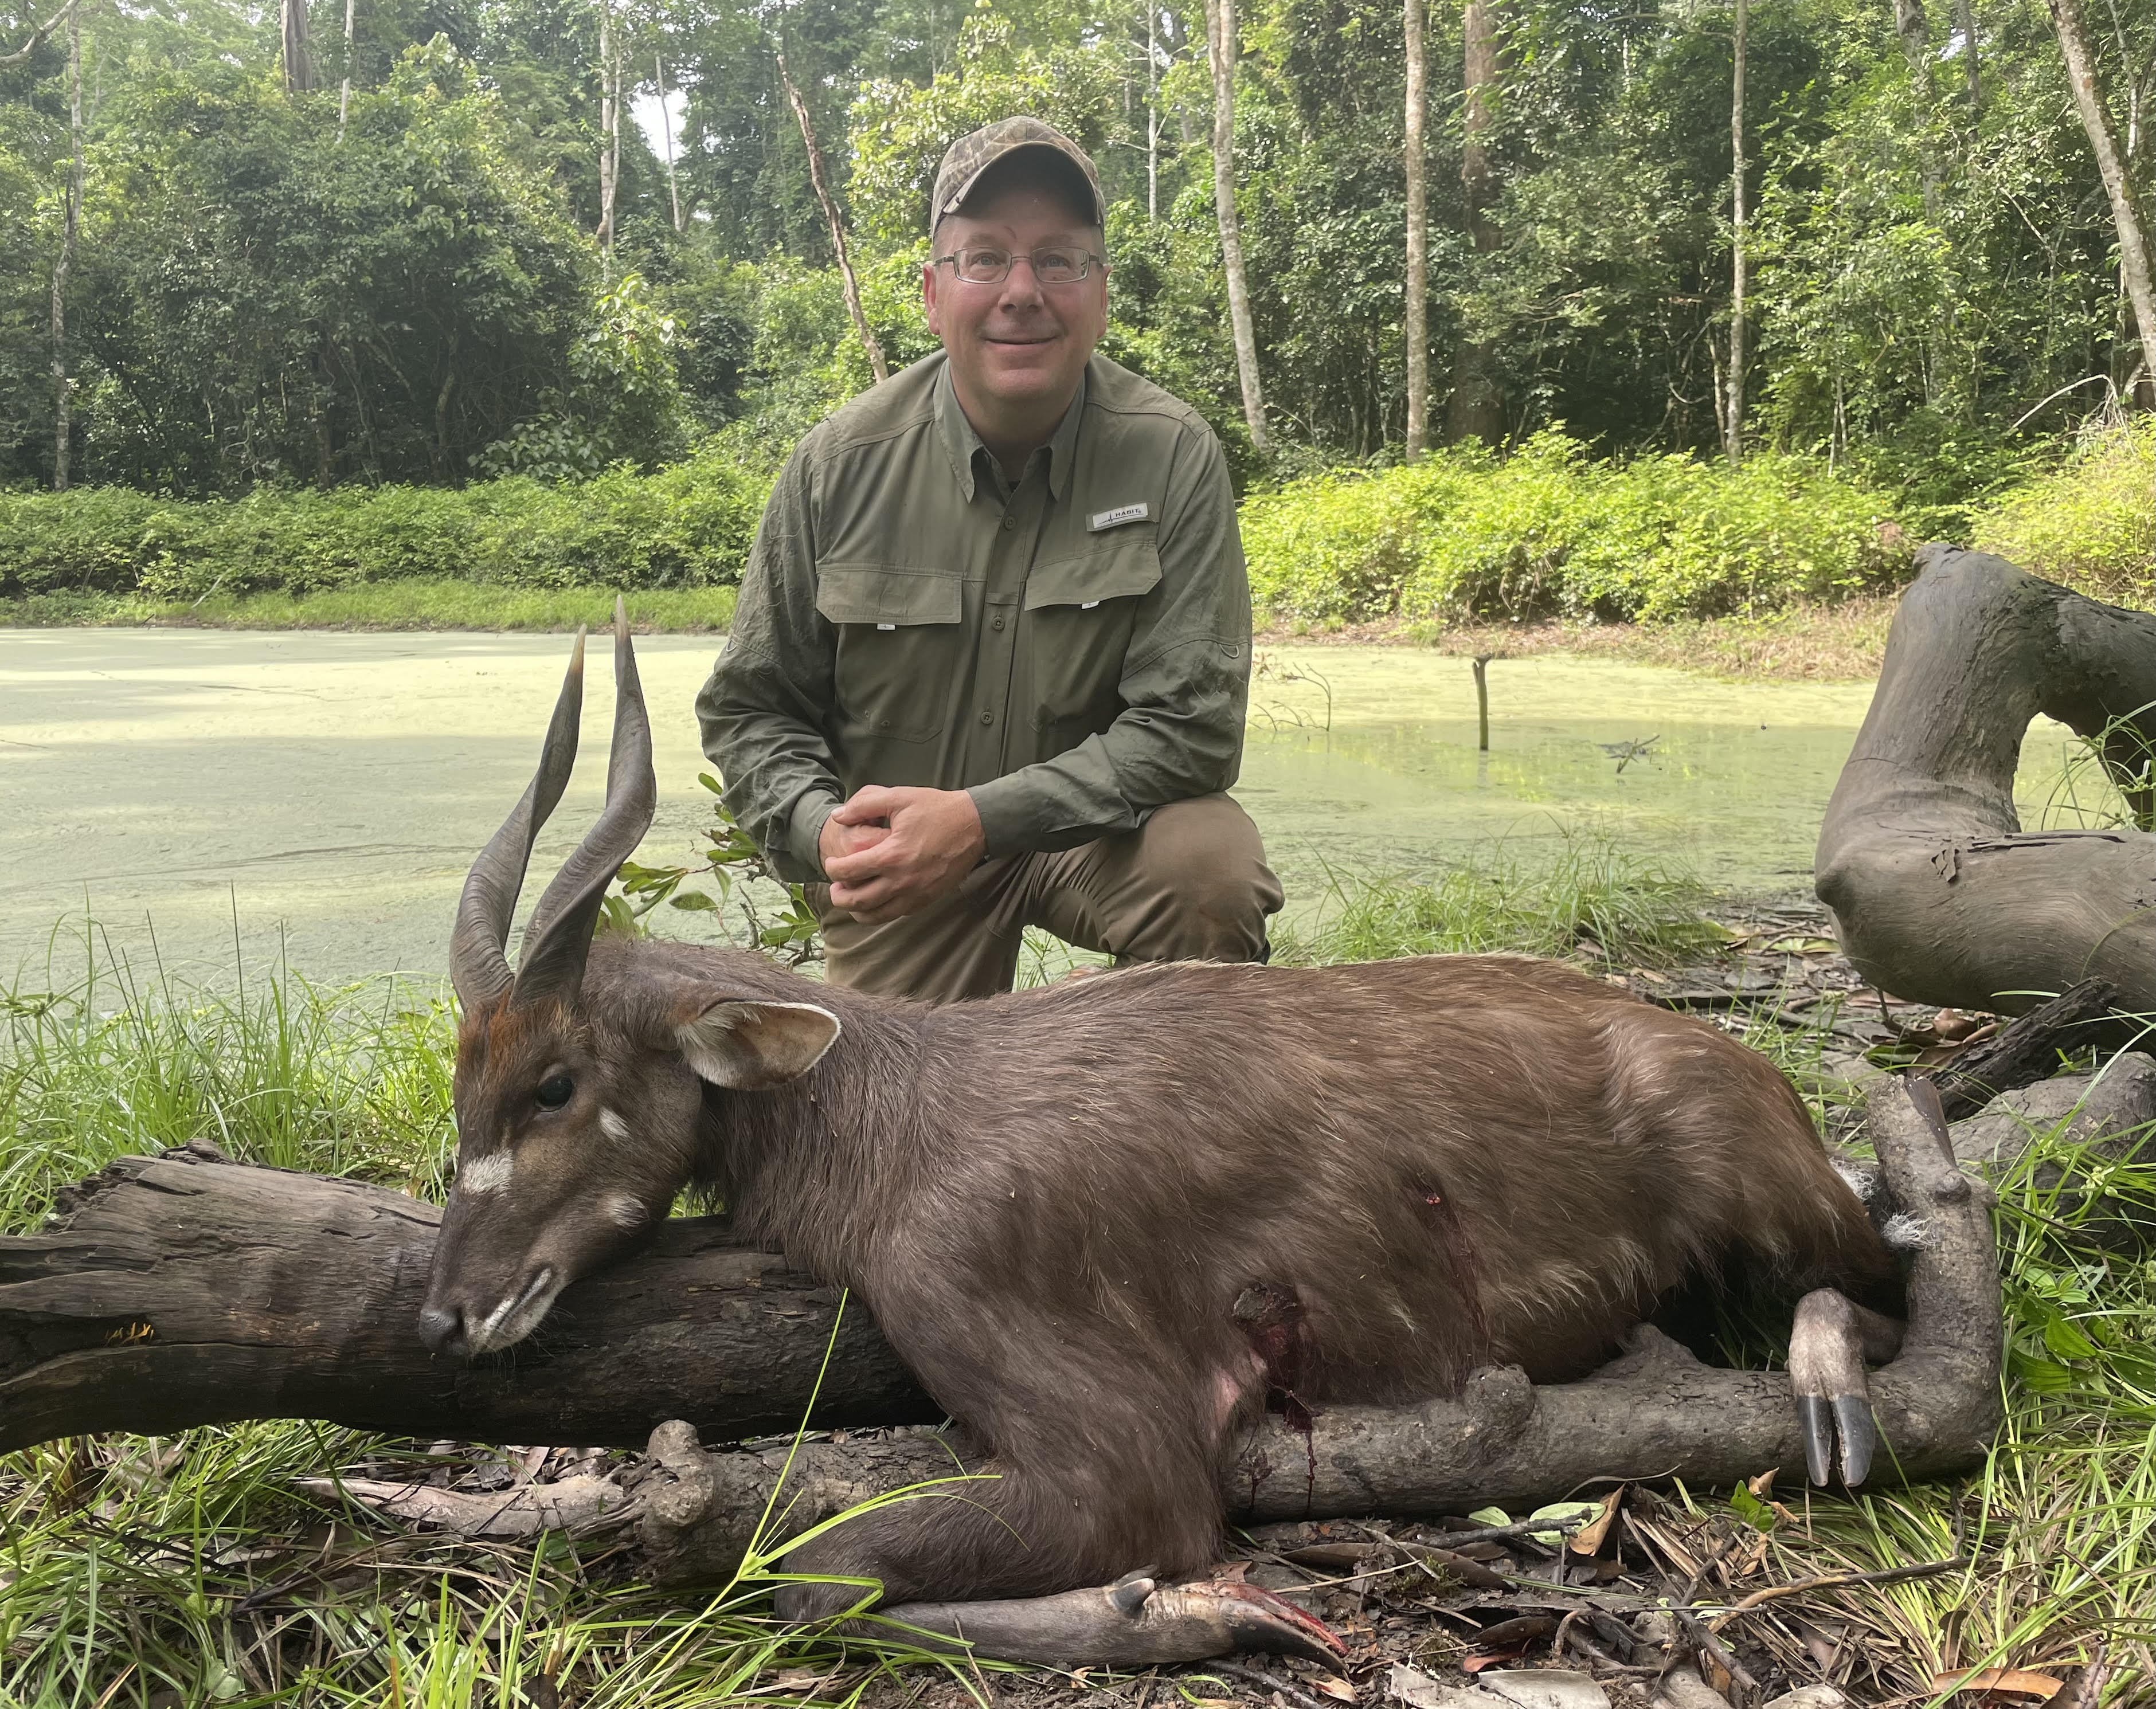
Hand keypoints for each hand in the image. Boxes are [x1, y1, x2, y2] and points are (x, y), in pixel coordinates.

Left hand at [822, 786, 985, 922]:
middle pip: (858, 901)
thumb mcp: (899, 797)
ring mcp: (916, 894)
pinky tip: (875, 901)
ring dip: (857, 911)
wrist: (975, 825)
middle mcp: (902, 881)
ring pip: (876, 915)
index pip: (848, 872)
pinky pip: (896, 914)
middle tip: (834, 888)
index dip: (833, 869)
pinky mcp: (927, 899)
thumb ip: (864, 805)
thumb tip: (837, 816)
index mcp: (891, 855)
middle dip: (839, 897)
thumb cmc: (937, 808)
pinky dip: (879, 912)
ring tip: (850, 900)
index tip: (831, 864)